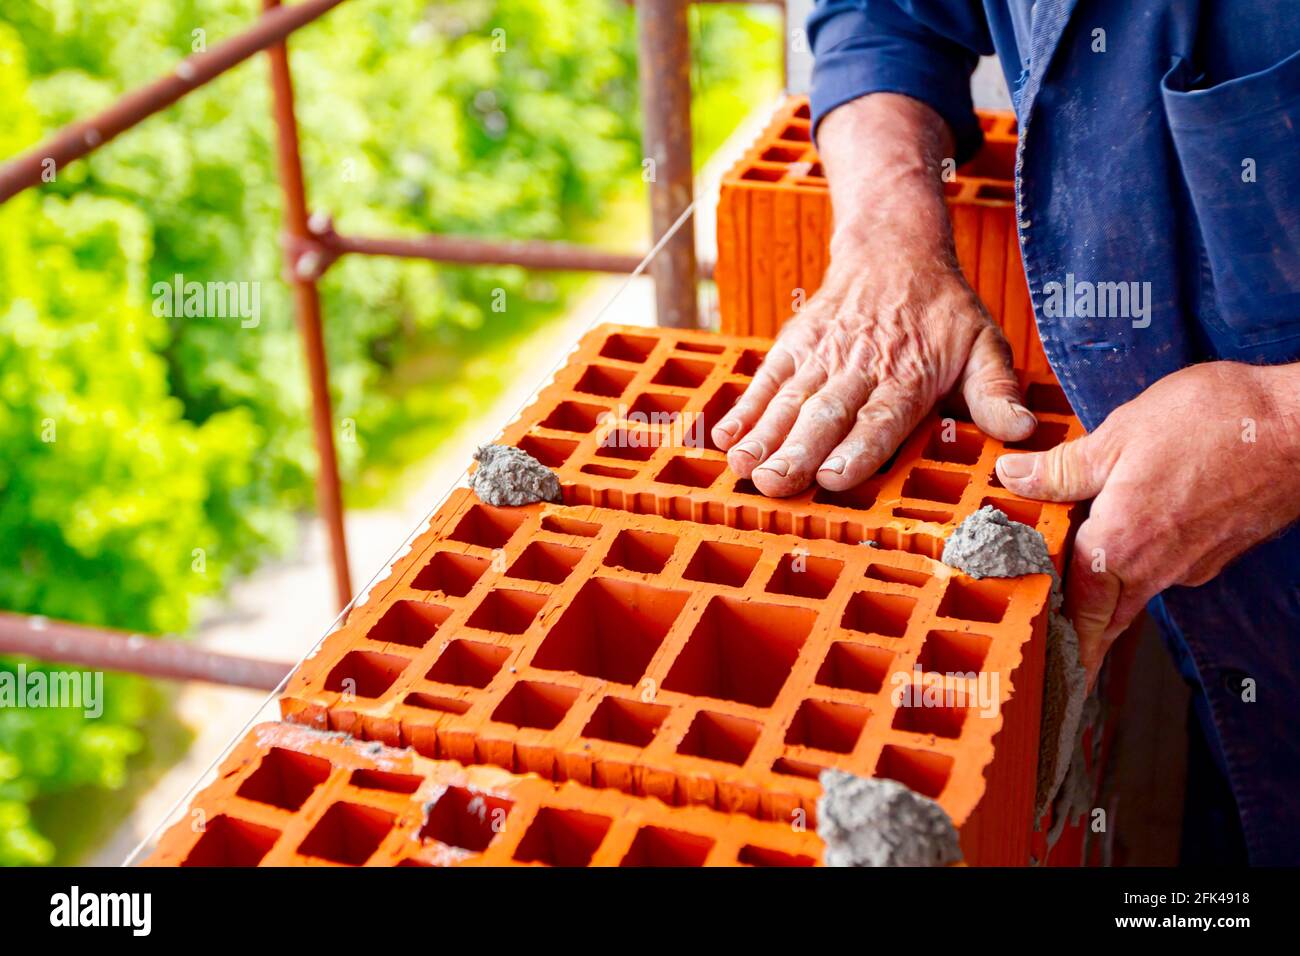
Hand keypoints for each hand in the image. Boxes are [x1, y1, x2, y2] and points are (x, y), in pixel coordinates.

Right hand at [711, 93, 1037, 495]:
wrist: (893, 248)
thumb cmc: (942, 310)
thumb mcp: (984, 344)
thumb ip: (997, 392)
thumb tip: (1023, 432)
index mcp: (908, 373)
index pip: (880, 416)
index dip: (856, 447)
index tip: (832, 476)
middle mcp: (861, 365)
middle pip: (825, 412)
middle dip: (797, 450)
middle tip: (774, 483)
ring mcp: (822, 355)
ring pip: (790, 399)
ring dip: (763, 436)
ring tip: (742, 468)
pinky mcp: (794, 345)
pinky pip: (766, 379)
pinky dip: (744, 408)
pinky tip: (725, 439)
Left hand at [994, 361, 1299, 688]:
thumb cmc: (1218, 425)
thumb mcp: (1118, 436)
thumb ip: (1062, 468)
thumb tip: (1012, 477)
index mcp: (1121, 545)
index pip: (1079, 613)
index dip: (1061, 645)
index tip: (1051, 674)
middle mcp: (1158, 566)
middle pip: (1108, 617)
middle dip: (1082, 638)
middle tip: (1057, 655)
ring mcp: (1193, 562)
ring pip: (1137, 590)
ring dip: (1107, 594)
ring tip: (1074, 588)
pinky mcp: (1218, 548)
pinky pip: (1167, 567)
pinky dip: (1142, 564)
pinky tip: (1129, 539)